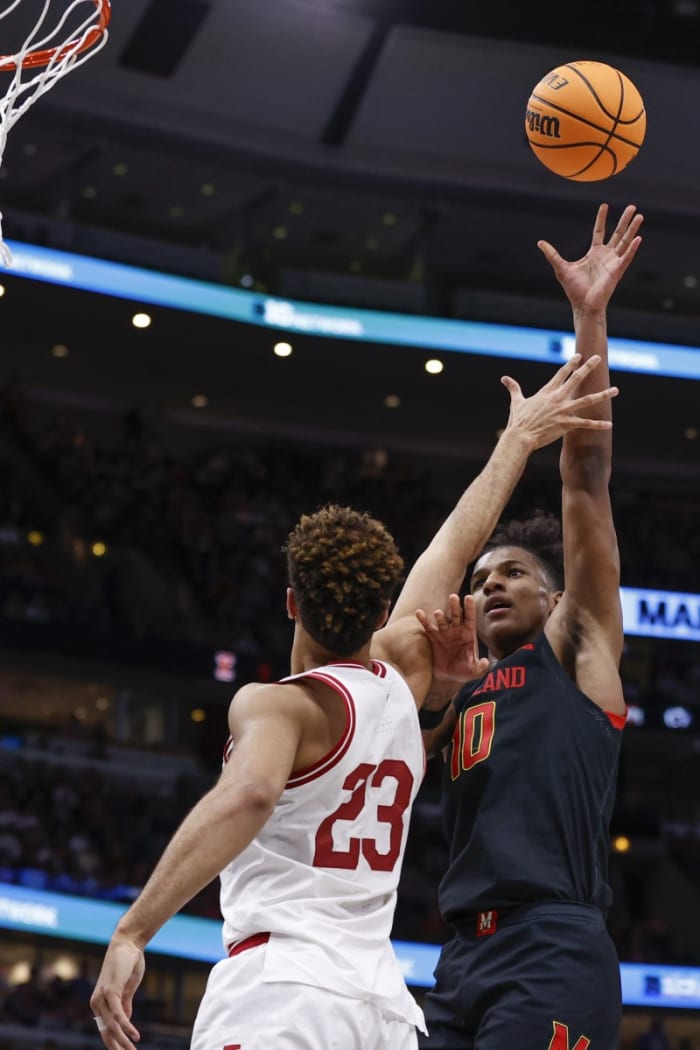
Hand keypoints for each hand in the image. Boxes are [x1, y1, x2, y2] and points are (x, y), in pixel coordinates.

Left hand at [90, 935, 144, 1048]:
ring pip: (111, 1027)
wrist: (128, 943)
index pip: (105, 1029)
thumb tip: (124, 1023)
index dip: (114, 1043)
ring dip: (123, 1041)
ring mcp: (102, 998)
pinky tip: (135, 1036)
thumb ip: (124, 1006)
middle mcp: (96, 1003)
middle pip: (106, 1032)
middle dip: (117, 1047)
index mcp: (99, 1003)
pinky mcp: (110, 992)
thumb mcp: (127, 989)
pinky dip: (127, 1027)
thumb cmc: (127, 964)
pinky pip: (118, 1016)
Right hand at [416, 593, 489, 707]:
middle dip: (455, 606)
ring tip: (438, 613)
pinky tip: (419, 613)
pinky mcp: (433, 638)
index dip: (470, 608)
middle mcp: (456, 630)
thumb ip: (480, 667)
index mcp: (468, 634)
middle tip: (453, 597)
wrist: (448, 676)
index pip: (470, 618)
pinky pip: (428, 627)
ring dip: (440, 616)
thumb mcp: (474, 671)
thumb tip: (485, 662)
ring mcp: (444, 633)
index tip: (468, 597)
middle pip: (456, 615)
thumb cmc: (464, 671)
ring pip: (442, 620)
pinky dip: (423, 619)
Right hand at [501, 352, 617, 453]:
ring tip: (616, 389)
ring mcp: (564, 410)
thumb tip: (504, 378)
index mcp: (547, 392)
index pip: (562, 374)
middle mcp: (558, 398)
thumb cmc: (518, 420)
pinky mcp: (567, 424)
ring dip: (603, 394)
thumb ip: (513, 388)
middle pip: (576, 379)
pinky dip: (598, 424)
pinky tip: (610, 424)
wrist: (521, 436)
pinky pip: (586, 424)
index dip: (571, 363)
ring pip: (587, 400)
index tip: (580, 356)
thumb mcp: (516, 402)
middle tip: (598, 358)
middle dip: (588, 368)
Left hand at [538, 203, 642, 313]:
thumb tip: (540, 243)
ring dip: (633, 229)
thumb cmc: (574, 289)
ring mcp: (613, 262)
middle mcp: (606, 255)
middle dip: (624, 220)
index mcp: (594, 253)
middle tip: (632, 207)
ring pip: (625, 242)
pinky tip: (638, 238)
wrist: (583, 305)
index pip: (599, 231)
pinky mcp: (617, 271)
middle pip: (618, 233)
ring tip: (640, 216)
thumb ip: (552, 255)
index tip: (604, 205)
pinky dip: (632, 248)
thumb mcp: (561, 268)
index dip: (601, 218)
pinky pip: (627, 257)